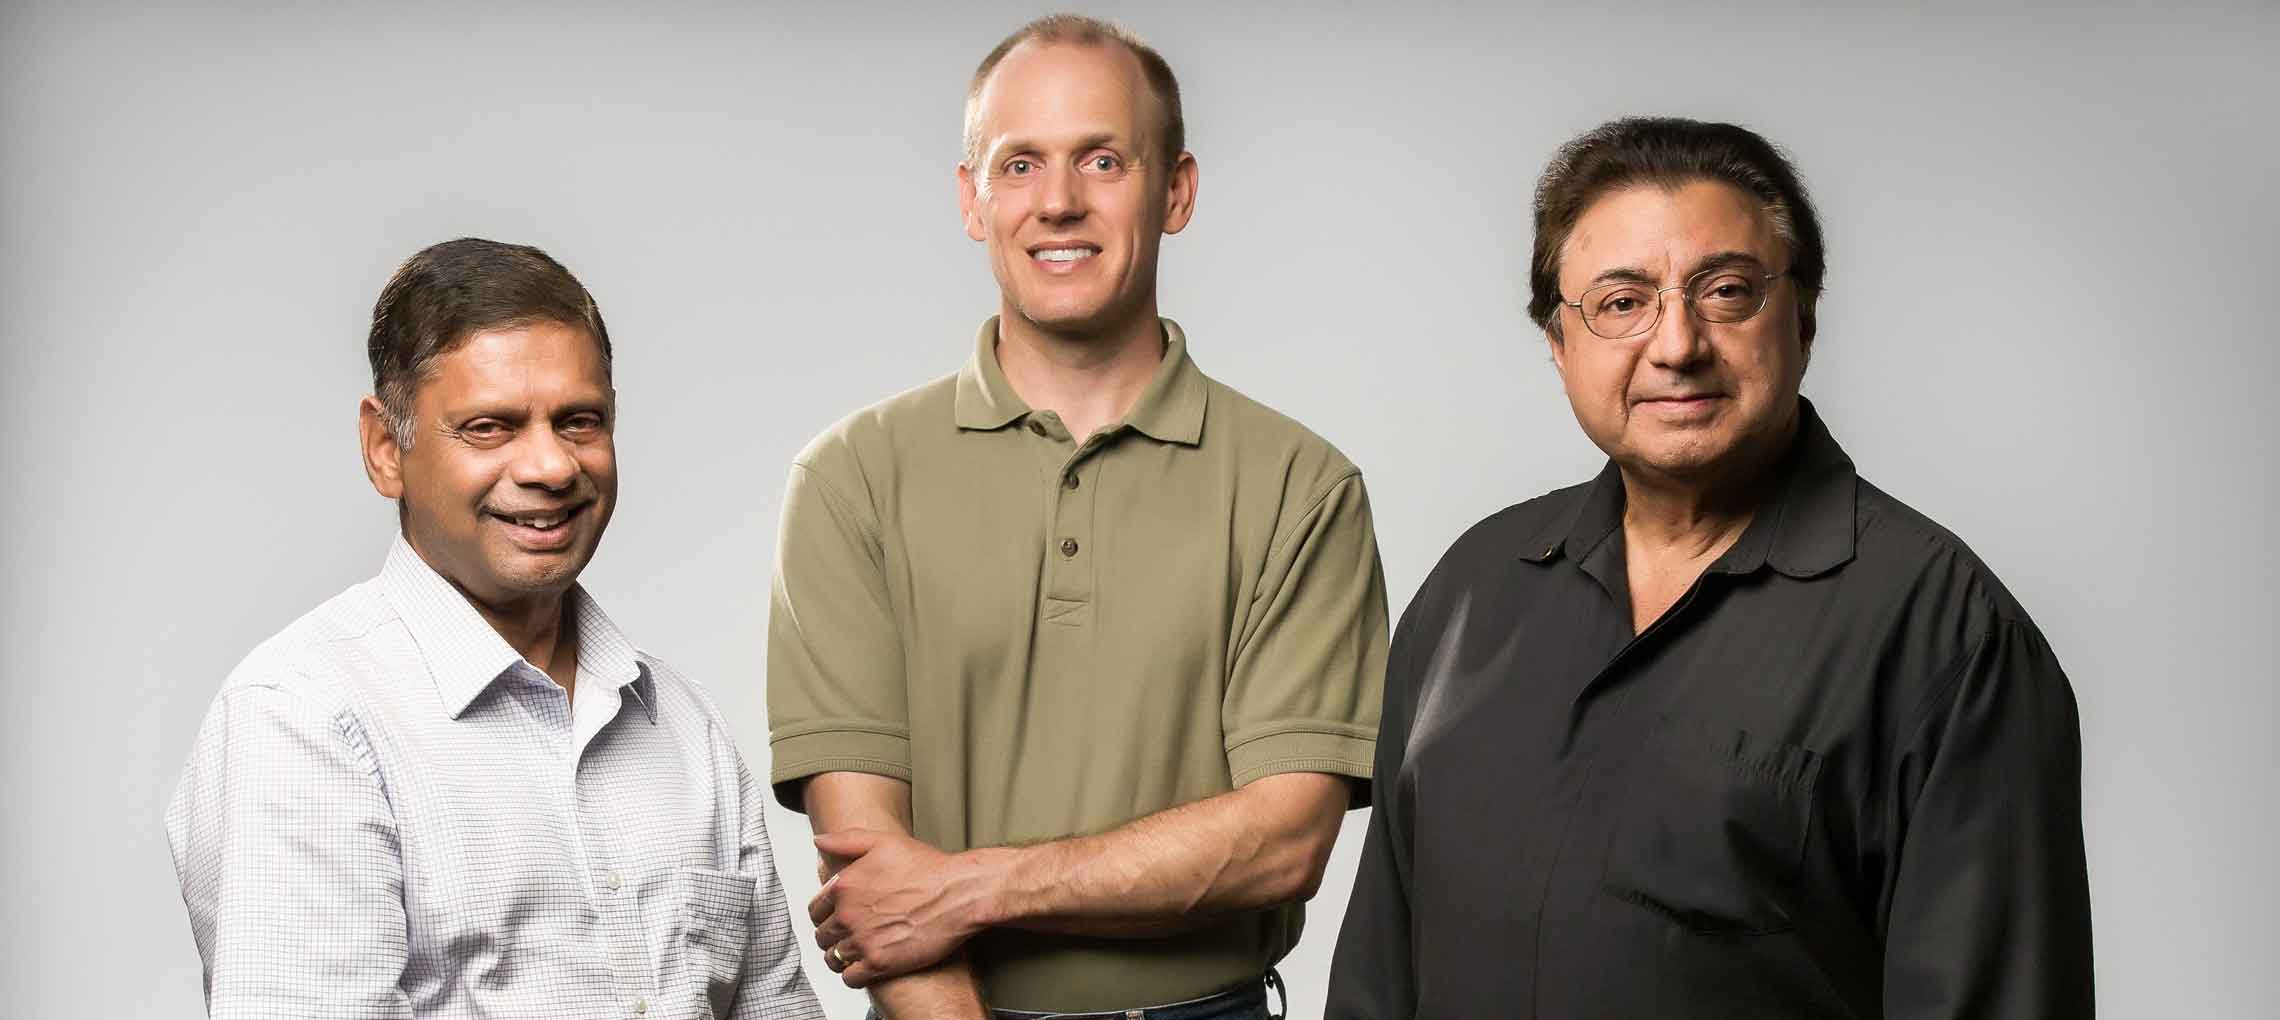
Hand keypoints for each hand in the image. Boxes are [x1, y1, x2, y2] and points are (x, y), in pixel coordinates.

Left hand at [810, 828, 1004, 987]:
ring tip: (856, 952)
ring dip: (841, 956)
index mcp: (845, 887)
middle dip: (832, 936)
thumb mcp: (883, 842)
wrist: (959, 893)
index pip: (815, 910)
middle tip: (848, 935)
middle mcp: (848, 915)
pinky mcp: (880, 963)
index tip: (835, 917)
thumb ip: (845, 840)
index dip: (824, 914)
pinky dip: (853, 975)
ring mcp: (863, 941)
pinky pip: (850, 978)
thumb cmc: (928, 868)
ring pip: (834, 958)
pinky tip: (865, 966)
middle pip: (823, 935)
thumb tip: (819, 841)